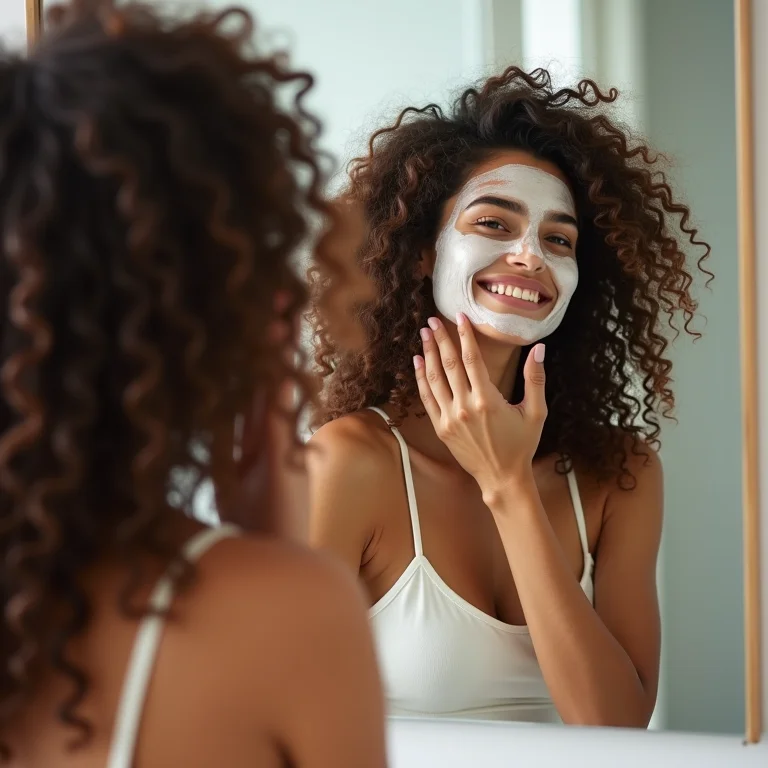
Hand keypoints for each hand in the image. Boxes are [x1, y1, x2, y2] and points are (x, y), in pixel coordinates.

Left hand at [413, 313, 546, 496]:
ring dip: (428, 354)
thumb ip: (535, 379)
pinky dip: (421, 378)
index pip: (472, 359)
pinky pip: (427, 397)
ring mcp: (450, 418)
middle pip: (449, 364)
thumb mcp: (536, 412)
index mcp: (487, 400)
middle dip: (440, 339)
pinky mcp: (441, 427)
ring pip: (434, 379)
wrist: (502, 477)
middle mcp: (465, 406)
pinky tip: (418, 362)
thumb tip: (540, 349)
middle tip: (432, 320)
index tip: (459, 317)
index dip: (464, 335)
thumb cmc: (522, 445)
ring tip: (424, 335)